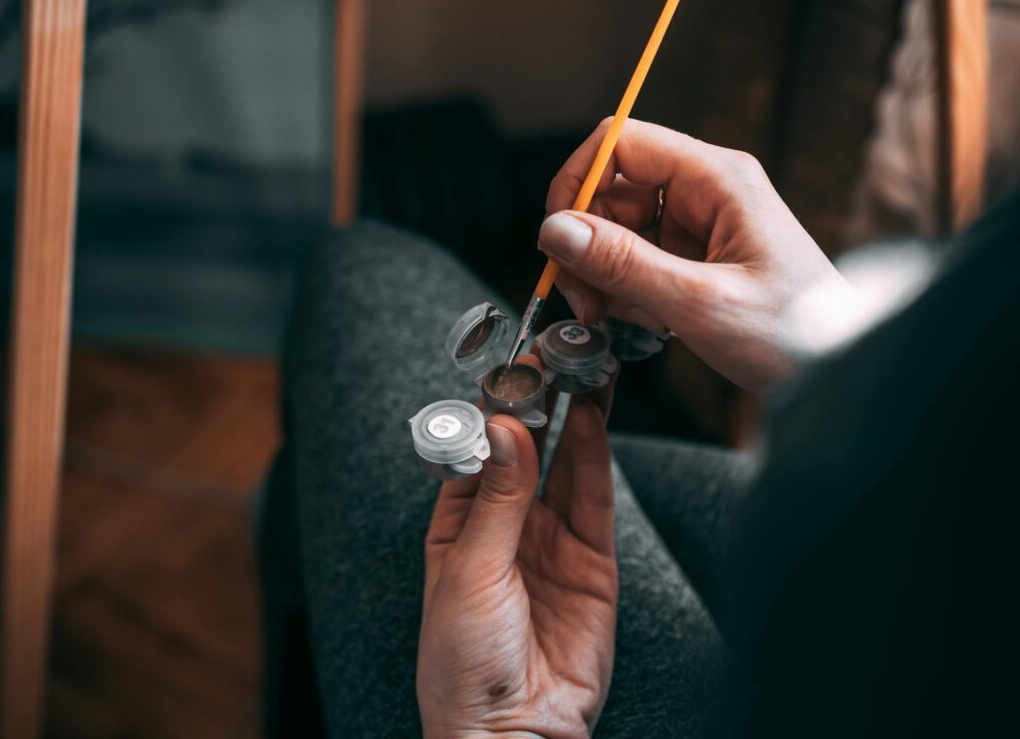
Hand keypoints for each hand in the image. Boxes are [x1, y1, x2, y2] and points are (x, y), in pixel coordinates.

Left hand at [418, 357, 617, 738]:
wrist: (512, 733)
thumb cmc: (463, 662)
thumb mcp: (470, 571)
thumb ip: (496, 497)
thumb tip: (506, 425)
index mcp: (457, 526)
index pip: (477, 450)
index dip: (492, 405)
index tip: (508, 362)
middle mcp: (505, 526)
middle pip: (527, 449)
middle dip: (539, 401)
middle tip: (552, 350)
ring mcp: (551, 541)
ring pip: (565, 464)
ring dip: (573, 416)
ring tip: (581, 366)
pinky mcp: (592, 562)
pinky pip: (593, 499)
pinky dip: (594, 456)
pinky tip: (592, 417)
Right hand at [539, 119, 850, 391]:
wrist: (840, 372)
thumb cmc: (795, 335)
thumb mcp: (700, 303)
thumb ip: (624, 264)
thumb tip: (556, 230)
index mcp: (718, 179)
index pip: (621, 142)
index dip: (577, 181)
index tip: (557, 237)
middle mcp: (707, 191)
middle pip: (613, 190)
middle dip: (587, 243)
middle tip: (585, 301)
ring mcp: (702, 224)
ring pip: (620, 229)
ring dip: (605, 274)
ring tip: (623, 319)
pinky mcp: (698, 257)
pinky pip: (640, 259)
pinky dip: (628, 291)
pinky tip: (648, 323)